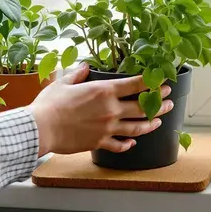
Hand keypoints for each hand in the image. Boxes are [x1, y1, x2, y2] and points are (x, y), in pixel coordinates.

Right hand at [26, 63, 173, 154]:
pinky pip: (120, 145)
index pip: (135, 85)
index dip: (152, 84)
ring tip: (159, 121)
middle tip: (169, 101)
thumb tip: (86, 67)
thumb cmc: (50, 104)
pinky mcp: (100, 143)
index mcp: (104, 91)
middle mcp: (110, 110)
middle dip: (159, 104)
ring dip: (150, 124)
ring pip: (136, 128)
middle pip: (143, 107)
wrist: (41, 128)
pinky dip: (128, 144)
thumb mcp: (63, 83)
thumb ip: (78, 74)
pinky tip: (132, 143)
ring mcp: (107, 128)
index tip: (162, 83)